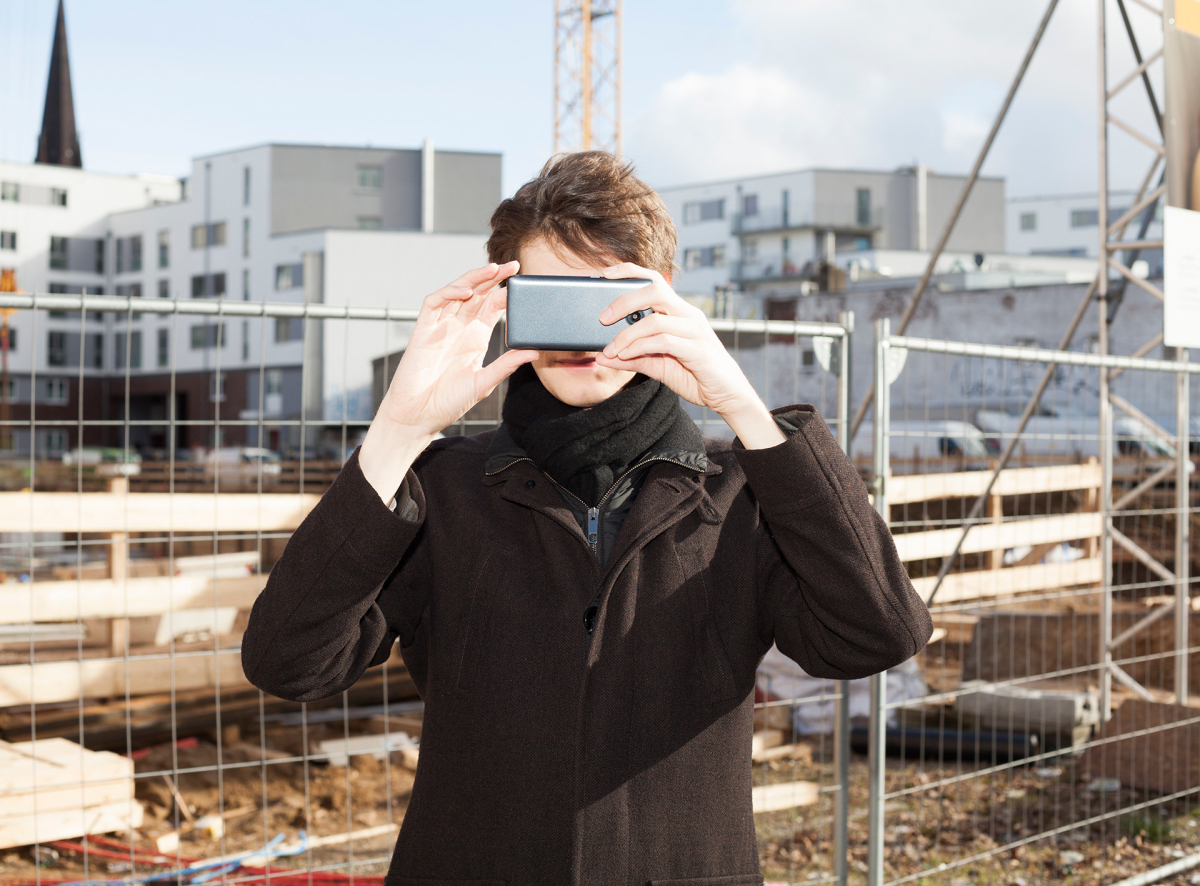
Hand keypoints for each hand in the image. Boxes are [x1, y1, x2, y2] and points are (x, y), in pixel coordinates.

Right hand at [376, 261, 537, 437]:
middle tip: (514, 266)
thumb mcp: (484, 382)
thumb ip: (506, 365)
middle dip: (495, 278)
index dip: (507, 293)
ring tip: (493, 269)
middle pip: (479, 293)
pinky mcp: (422, 329)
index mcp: (476, 338)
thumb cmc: (448, 402)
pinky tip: (466, 292)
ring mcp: (441, 326)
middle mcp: (460, 328)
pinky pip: (434, 302)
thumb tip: (534, 352)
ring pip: (458, 291)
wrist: (418, 417)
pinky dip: (449, 293)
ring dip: (475, 278)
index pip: (494, 307)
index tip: (525, 285)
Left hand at [593, 263, 762, 420]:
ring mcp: (695, 331)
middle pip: (654, 290)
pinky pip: (663, 342)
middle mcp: (689, 315)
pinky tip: (625, 356)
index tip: (605, 275)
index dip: (629, 272)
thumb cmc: (696, 375)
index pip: (654, 280)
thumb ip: (631, 358)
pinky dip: (639, 348)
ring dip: (627, 334)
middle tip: (602, 318)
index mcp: (680, 312)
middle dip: (624, 301)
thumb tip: (602, 356)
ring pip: (655, 319)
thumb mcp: (657, 366)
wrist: (729, 395)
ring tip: (610, 349)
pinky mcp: (698, 350)